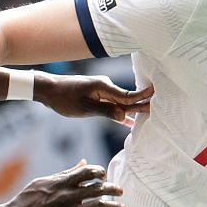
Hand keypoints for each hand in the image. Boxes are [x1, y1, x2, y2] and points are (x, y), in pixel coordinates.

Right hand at [0, 161, 125, 206]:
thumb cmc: (26, 200)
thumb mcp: (43, 182)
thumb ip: (65, 173)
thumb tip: (84, 162)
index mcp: (60, 183)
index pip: (87, 172)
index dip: (100, 172)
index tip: (104, 177)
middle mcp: (66, 197)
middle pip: (97, 189)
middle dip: (112, 190)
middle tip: (120, 192)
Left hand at [35, 74, 152, 126]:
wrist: (48, 89)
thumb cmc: (63, 98)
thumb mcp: (83, 108)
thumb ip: (104, 111)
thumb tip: (123, 116)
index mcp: (103, 87)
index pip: (127, 96)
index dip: (142, 99)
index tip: (156, 96)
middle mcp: (105, 86)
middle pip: (127, 98)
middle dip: (141, 104)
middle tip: (158, 108)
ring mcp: (101, 91)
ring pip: (120, 102)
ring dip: (132, 109)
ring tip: (148, 115)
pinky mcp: (96, 95)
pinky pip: (112, 104)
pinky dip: (119, 111)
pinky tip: (127, 120)